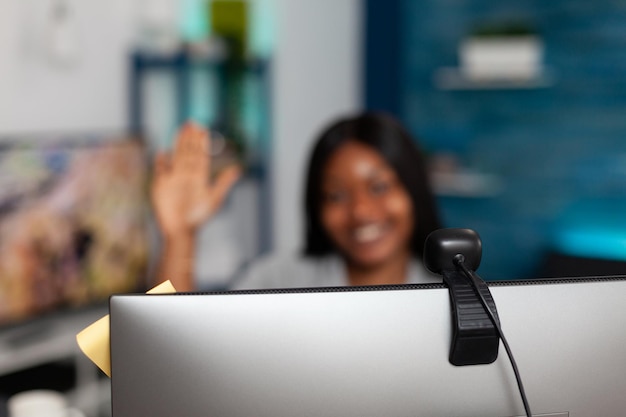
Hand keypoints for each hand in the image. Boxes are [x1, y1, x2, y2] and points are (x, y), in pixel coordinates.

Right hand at [151, 122, 241, 237]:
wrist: (181, 230)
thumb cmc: (199, 216)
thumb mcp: (214, 199)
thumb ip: (224, 183)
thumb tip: (238, 169)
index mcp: (199, 176)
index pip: (200, 155)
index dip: (201, 142)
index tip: (203, 128)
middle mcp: (186, 174)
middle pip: (188, 152)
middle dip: (190, 137)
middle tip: (193, 122)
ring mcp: (173, 178)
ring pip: (176, 156)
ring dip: (178, 142)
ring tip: (181, 129)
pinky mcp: (160, 185)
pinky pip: (160, 170)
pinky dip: (160, 161)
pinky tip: (162, 152)